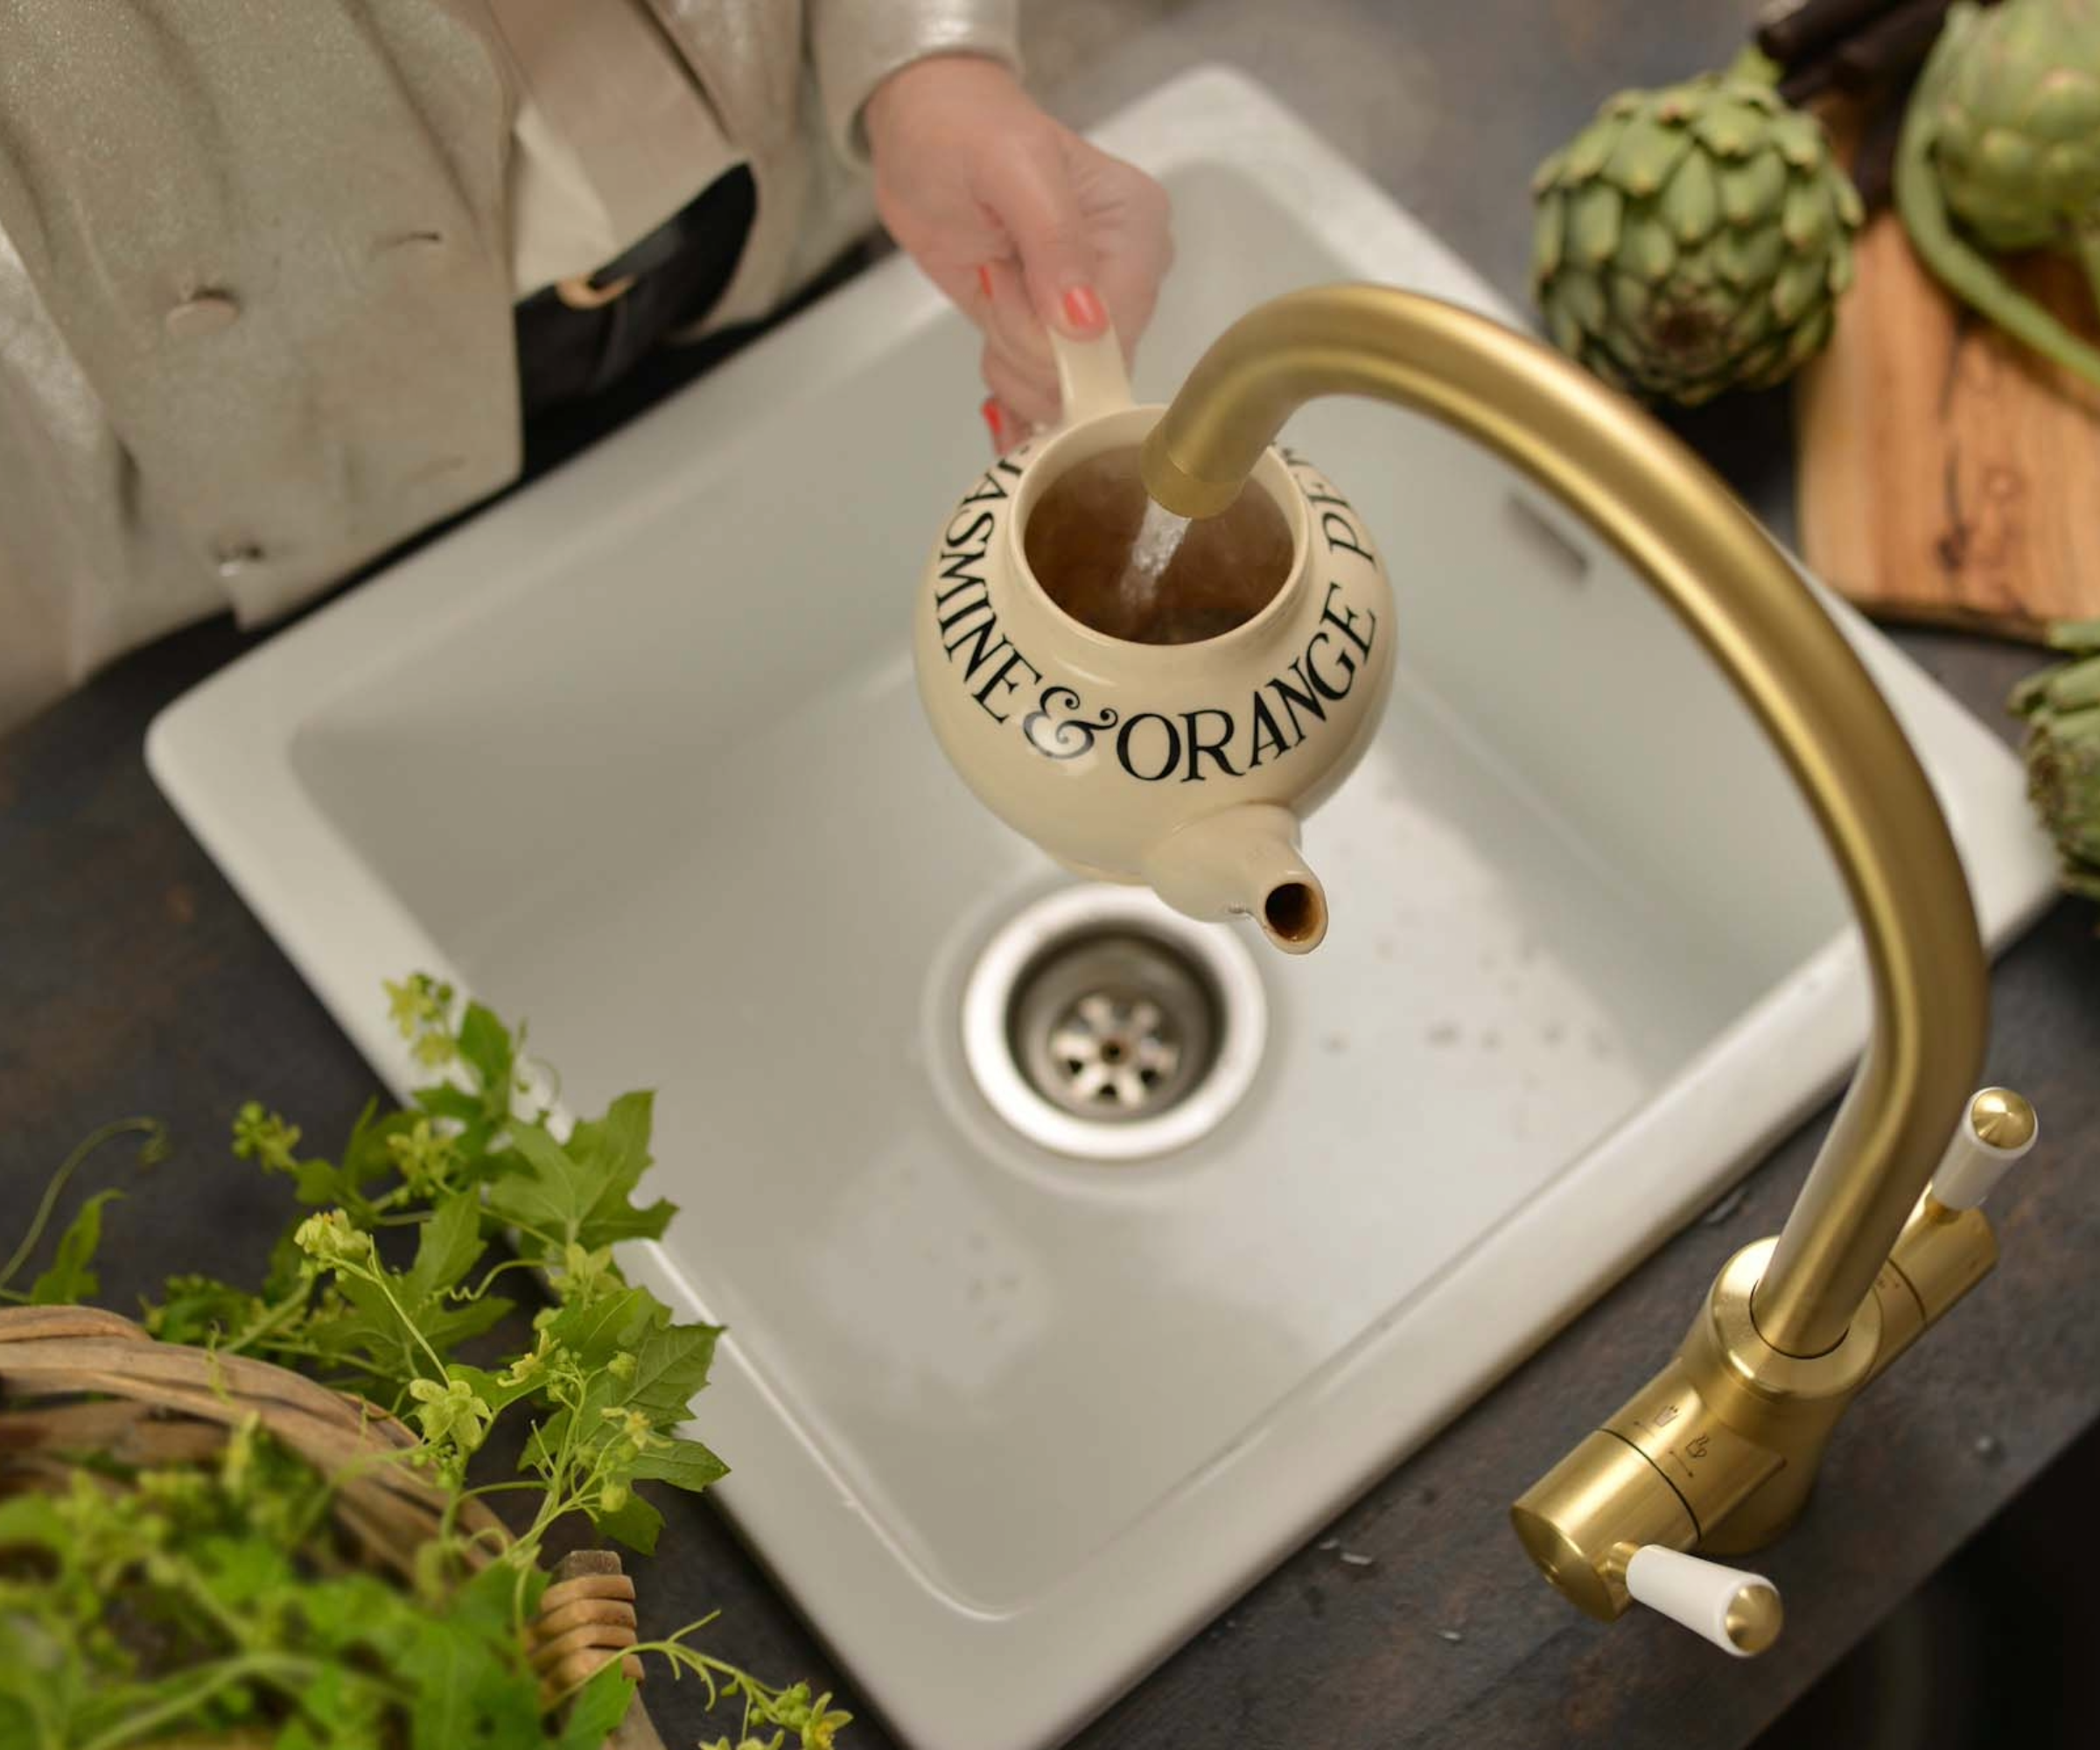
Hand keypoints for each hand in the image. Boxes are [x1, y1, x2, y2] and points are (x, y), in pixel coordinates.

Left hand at [864, 55, 1172, 449]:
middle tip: (992, 277)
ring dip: (1010, 364)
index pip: (1119, 327)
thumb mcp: (1011, 167)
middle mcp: (1128, 276)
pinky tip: (990, 358)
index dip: (1051, 333)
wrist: (920, 138)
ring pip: (1065, 393)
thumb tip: (1088, 324)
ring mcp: (1091, 314)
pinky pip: (1046, 400)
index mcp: (1138, 227)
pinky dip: (1010, 393)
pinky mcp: (1052, 339)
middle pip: (1095, 369)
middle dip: (1025, 345)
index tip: (1001, 279)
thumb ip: (1053, 241)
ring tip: (990, 288)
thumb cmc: (963, 132)